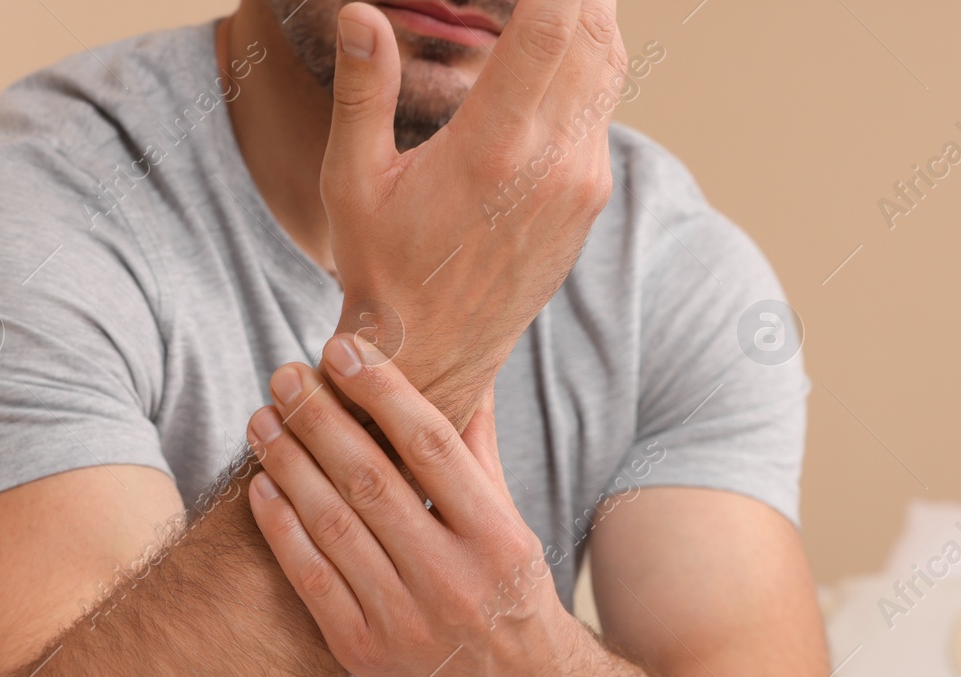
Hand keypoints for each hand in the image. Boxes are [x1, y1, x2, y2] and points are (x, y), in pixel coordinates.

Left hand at [244, 337, 584, 676]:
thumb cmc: (510, 591)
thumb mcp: (510, 522)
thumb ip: (477, 449)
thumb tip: (467, 368)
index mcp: (497, 540)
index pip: (433, 448)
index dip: (384, 392)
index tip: (343, 350)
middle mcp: (453, 581)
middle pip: (371, 483)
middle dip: (320, 420)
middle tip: (284, 374)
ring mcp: (406, 622)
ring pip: (334, 527)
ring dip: (289, 465)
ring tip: (262, 420)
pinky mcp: (366, 653)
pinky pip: (312, 580)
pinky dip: (282, 530)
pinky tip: (262, 487)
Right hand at [321, 0, 625, 427]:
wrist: (435, 357)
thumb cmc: (382, 271)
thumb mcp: (353, 182)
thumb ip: (363, 90)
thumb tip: (363, 12)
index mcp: (494, 148)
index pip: (551, 26)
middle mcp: (553, 163)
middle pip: (595, 35)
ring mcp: (582, 184)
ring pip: (608, 71)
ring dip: (587, 20)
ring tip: (553, 0)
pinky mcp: (589, 202)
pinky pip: (601, 112)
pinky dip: (586, 66)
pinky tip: (551, 53)